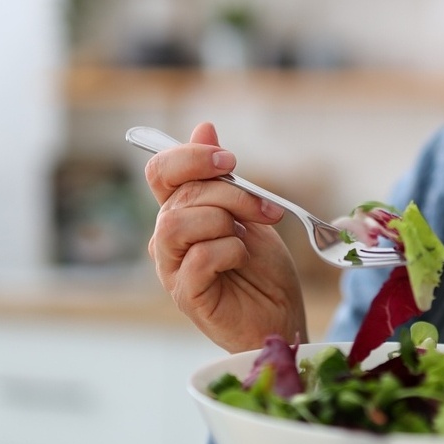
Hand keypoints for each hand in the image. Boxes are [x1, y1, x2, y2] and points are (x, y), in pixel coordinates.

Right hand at [144, 122, 306, 352]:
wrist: (282, 316)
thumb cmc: (263, 268)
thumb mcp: (250, 212)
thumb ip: (222, 177)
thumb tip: (204, 127)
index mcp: (180, 212)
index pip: (161, 171)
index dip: (191, 157)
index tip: (230, 161)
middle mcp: (168, 238)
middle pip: (181, 195)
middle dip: (232, 194)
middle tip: (265, 211)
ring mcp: (172, 268)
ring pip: (178, 223)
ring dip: (225, 221)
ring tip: (248, 238)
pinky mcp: (186, 294)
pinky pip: (198, 257)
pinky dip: (229, 251)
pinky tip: (241, 260)